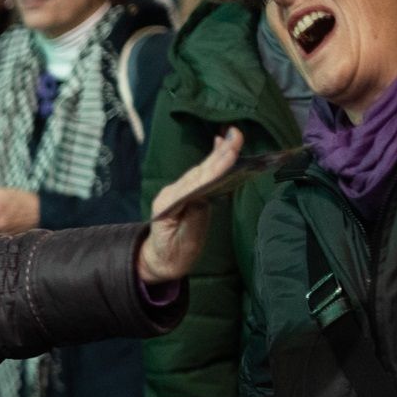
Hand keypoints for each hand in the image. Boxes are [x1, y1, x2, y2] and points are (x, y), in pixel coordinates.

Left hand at [141, 127, 239, 283]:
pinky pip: (202, 174)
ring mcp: (178, 191)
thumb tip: (204, 198)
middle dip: (219, 154)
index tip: (229, 155)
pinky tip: (220, 143)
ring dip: (219, 153)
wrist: (160, 261)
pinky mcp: (186, 192)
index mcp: (168, 206)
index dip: (214, 170)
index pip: (196, 185)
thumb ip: (194, 219)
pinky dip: (213, 159)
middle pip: (199, 172)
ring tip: (233, 136)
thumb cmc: (173, 255)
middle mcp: (172, 193)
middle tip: (235, 135)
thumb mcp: (185, 243)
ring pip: (201, 170)